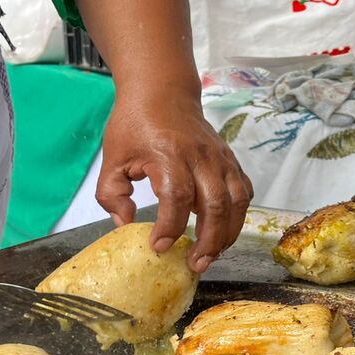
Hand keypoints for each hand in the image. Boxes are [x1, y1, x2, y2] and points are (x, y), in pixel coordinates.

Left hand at [97, 90, 253, 273]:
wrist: (162, 91)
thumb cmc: (135, 123)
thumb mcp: (112, 157)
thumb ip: (111, 194)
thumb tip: (125, 224)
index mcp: (168, 155)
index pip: (177, 198)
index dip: (170, 227)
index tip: (159, 246)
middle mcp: (200, 157)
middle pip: (214, 205)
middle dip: (207, 241)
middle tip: (194, 264)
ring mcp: (219, 158)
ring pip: (235, 202)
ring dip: (227, 233)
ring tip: (212, 255)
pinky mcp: (230, 160)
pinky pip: (244, 191)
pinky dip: (238, 215)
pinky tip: (225, 232)